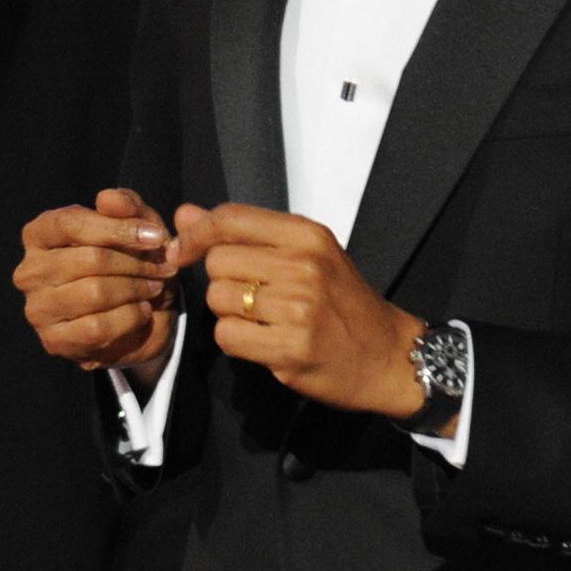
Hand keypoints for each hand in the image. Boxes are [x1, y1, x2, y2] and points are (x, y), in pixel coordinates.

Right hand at [17, 187, 178, 378]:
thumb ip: (127, 207)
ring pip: (94, 293)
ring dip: (135, 290)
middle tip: (163, 269)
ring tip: (154, 288)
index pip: (70, 224)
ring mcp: (38, 308)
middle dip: (135, 263)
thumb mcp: (137, 228)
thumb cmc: (132, 264)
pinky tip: (142, 312)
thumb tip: (108, 198)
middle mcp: (30, 270)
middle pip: (88, 260)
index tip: (156, 237)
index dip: (117, 229)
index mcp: (40, 235)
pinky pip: (97, 327)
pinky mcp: (54, 340)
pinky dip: (129, 318)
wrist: (141, 318)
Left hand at [174, 202, 426, 418]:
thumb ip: (244, 233)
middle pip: (218, 262)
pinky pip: (228, 336)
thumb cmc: (344, 304)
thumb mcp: (305, 255)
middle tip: (252, 297)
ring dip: (229, 314)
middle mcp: (303, 265)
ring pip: (218, 299)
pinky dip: (237, 342)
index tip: (182, 251)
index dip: (195, 234)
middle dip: (223, 282)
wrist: (388, 355)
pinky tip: (264, 342)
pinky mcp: (292, 348)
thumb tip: (185, 214)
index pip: (229, 219)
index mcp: (307, 235)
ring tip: (263, 321)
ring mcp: (299, 308)